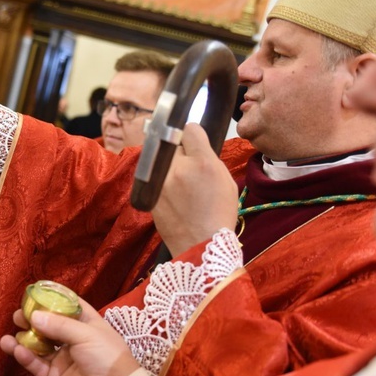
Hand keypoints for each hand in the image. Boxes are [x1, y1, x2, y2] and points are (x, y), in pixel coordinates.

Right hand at [0, 299, 139, 375]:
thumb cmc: (106, 356)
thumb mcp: (86, 334)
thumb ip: (59, 325)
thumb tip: (34, 316)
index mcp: (87, 324)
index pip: (68, 307)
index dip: (53, 300)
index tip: (35, 294)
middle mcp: (73, 340)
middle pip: (49, 326)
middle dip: (33, 320)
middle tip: (18, 316)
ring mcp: (63, 359)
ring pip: (39, 346)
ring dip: (24, 339)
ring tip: (9, 335)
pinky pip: (37, 365)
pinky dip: (26, 357)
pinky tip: (17, 350)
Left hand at [152, 123, 238, 255]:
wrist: (201, 245)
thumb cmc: (219, 214)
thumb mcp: (226, 181)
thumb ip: (209, 158)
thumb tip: (196, 144)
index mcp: (202, 162)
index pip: (189, 129)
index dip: (193, 134)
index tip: (194, 141)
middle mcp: (178, 168)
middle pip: (172, 142)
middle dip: (179, 149)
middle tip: (187, 163)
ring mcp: (160, 181)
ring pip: (159, 157)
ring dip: (167, 163)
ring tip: (178, 179)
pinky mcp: (150, 193)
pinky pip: (153, 175)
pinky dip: (160, 178)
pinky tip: (172, 192)